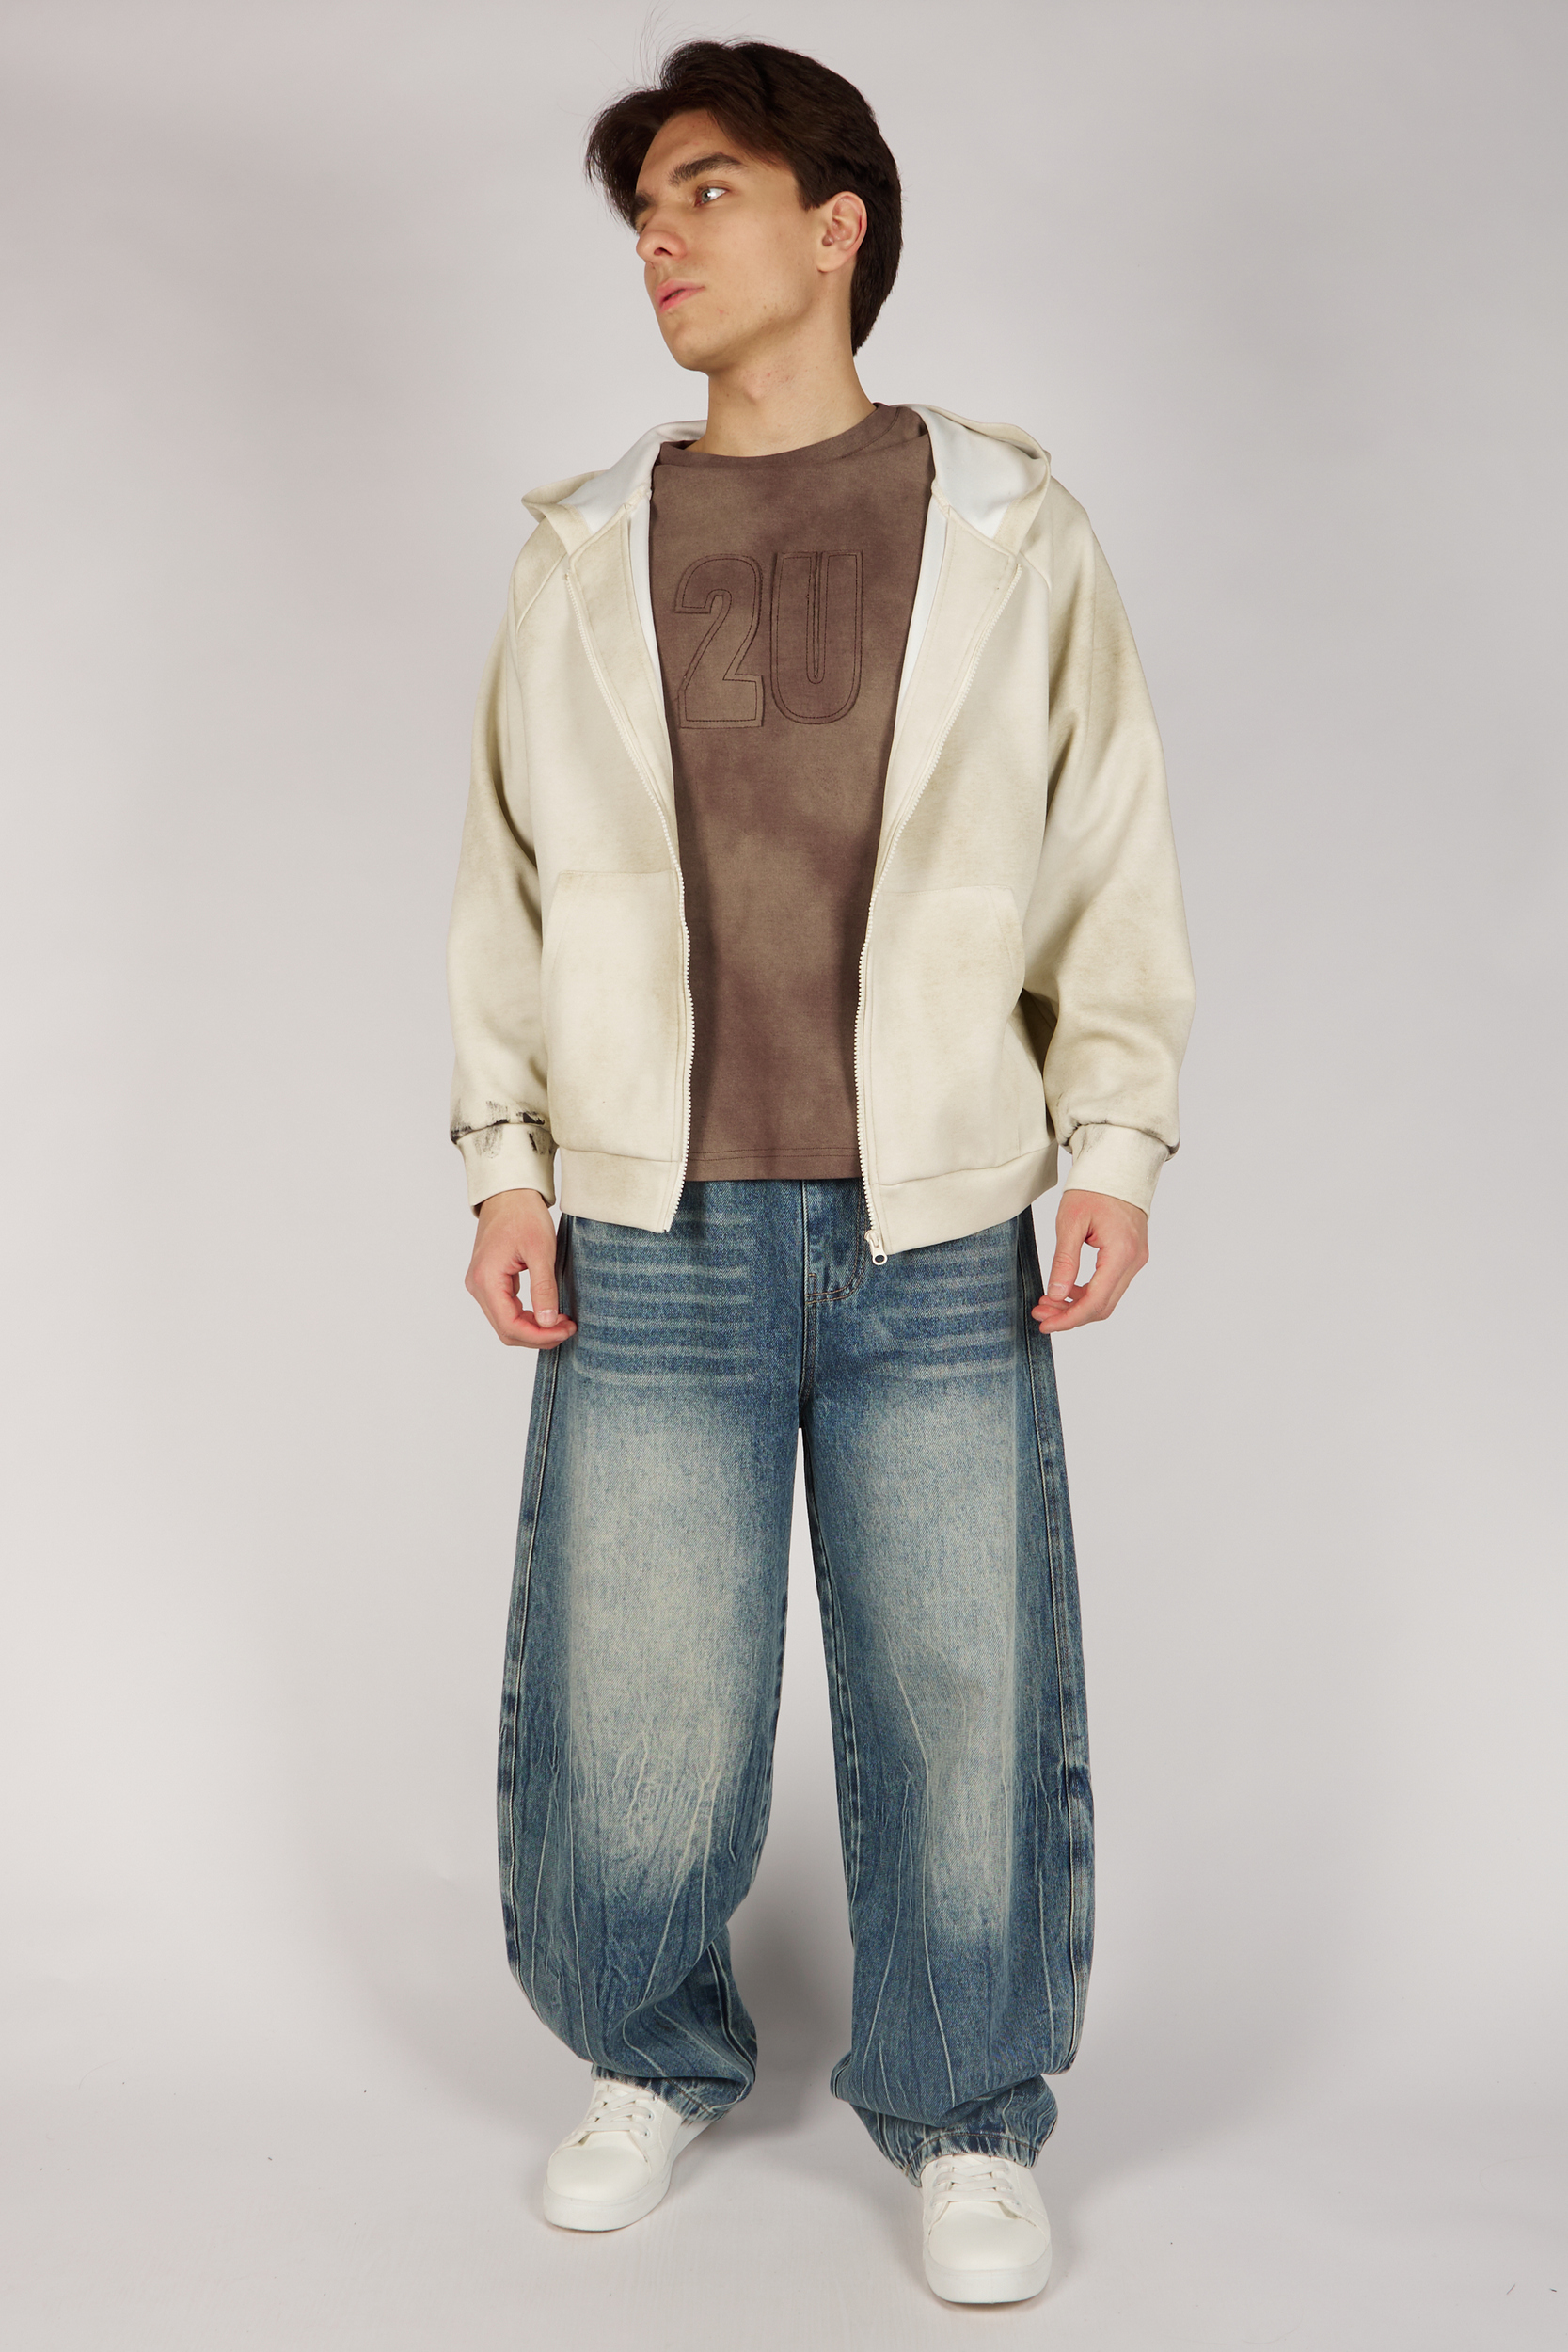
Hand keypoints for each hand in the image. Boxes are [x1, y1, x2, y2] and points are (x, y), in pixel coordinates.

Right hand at [465, 1189, 576, 1348]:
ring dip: (533, 1328)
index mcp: (486, 1280)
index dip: (540, 1336)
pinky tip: (547, 1311)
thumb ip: (543, 1289)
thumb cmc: (523, 1215)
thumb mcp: (541, 1251)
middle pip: (506, 1330)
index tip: (566, 1330)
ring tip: (560, 1321)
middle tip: (567, 1327)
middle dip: (538, 1335)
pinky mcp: (488, 1281)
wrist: (509, 1194)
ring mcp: (480, 1284)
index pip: (510, 1326)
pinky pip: (505, 1309)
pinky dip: (526, 1316)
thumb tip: (548, 1323)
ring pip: (505, 1322)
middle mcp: (477, 1286)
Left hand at [1032, 1189, 1148, 1333]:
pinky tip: (1066, 1290)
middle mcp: (1134, 1261)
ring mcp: (1136, 1260)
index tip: (1045, 1324)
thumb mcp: (1071, 1223)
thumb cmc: (1093, 1188)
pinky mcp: (1131, 1256)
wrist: (1117, 1167)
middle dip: (1070, 1315)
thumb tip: (1057, 1295)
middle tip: (1040, 1313)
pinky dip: (1088, 1293)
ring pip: (1107, 1298)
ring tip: (1048, 1302)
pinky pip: (1110, 1285)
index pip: (1095, 1301)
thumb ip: (1065, 1261)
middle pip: (1103, 1306)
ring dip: (1077, 1305)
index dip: (1069, 1319)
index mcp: (1121, 1253)